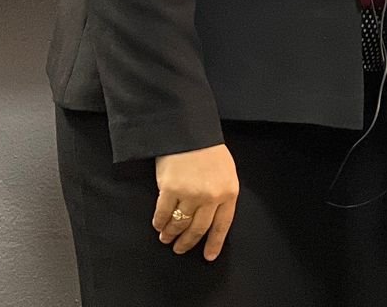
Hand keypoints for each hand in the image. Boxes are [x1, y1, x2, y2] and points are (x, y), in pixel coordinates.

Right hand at [153, 144, 239, 258]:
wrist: (188, 130)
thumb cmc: (207, 149)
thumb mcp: (225, 171)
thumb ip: (222, 193)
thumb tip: (213, 216)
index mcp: (228, 191)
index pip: (222, 225)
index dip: (214, 242)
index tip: (208, 256)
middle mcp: (211, 196)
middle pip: (199, 229)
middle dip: (188, 242)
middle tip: (180, 249)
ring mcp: (191, 194)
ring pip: (180, 223)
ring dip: (171, 234)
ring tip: (166, 238)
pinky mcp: (170, 189)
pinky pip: (163, 213)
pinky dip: (160, 222)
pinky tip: (158, 225)